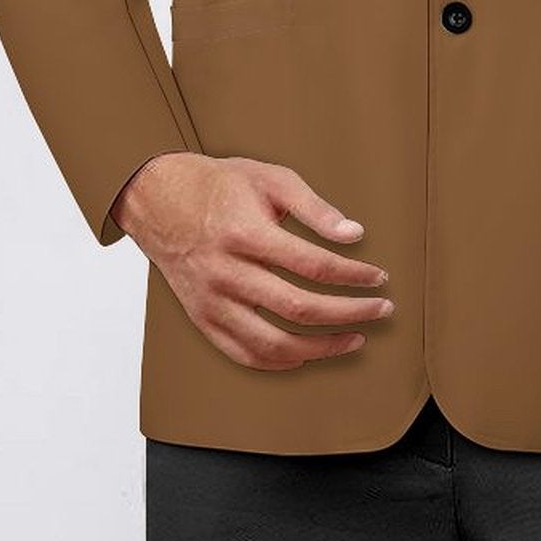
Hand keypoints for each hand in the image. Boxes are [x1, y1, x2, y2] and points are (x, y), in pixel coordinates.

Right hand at [110, 152, 393, 369]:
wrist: (159, 200)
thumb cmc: (220, 185)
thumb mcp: (270, 178)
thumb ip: (314, 207)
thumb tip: (354, 233)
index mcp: (246, 233)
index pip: (313, 265)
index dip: (354, 275)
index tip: (379, 278)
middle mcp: (226, 272)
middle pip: (299, 308)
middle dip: (350, 313)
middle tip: (381, 309)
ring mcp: (212, 302)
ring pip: (273, 344)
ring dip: (321, 348)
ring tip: (354, 339)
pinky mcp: (202, 319)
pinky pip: (245, 355)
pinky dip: (281, 362)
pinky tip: (309, 353)